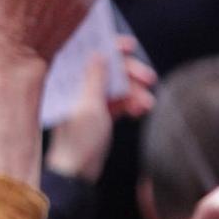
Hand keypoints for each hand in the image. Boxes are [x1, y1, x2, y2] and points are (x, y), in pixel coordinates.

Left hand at [46, 36, 156, 181]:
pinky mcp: (100, 115)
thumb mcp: (89, 105)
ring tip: (147, 104)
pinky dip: (131, 105)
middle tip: (149, 78)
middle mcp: (78, 87)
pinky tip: (141, 111)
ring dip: (135, 92)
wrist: (76, 173)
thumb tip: (99, 53)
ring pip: (117, 86)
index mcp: (68, 81)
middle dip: (130, 72)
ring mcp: (89, 101)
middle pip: (108, 69)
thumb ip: (95, 78)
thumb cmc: (78, 139)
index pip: (88, 54)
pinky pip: (119, 103)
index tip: (130, 45)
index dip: (108, 46)